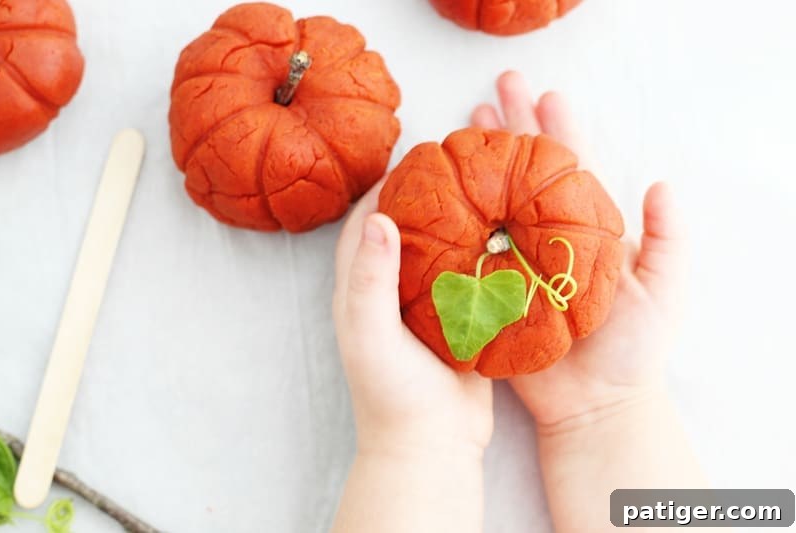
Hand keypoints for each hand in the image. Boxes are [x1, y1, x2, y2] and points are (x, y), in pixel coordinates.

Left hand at [333, 184, 492, 458]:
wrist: (430, 446)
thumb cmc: (391, 394)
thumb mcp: (370, 334)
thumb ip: (371, 278)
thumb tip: (379, 216)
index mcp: (359, 290)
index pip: (365, 224)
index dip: (384, 188)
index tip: (413, 158)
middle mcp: (390, 293)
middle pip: (404, 230)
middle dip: (426, 197)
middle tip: (457, 166)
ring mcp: (424, 307)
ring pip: (439, 251)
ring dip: (457, 222)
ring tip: (485, 190)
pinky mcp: (456, 322)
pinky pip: (466, 278)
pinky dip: (480, 255)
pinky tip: (506, 235)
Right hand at [471, 71, 686, 427]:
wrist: (596, 402)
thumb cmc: (634, 349)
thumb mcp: (664, 291)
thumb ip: (668, 238)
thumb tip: (662, 182)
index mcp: (587, 228)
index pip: (571, 166)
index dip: (558, 129)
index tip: (543, 95)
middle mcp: (548, 235)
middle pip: (527, 172)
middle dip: (513, 130)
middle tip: (496, 92)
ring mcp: (518, 258)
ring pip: (495, 198)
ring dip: (482, 162)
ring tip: (463, 127)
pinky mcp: (494, 286)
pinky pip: (472, 244)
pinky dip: (457, 215)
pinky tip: (442, 191)